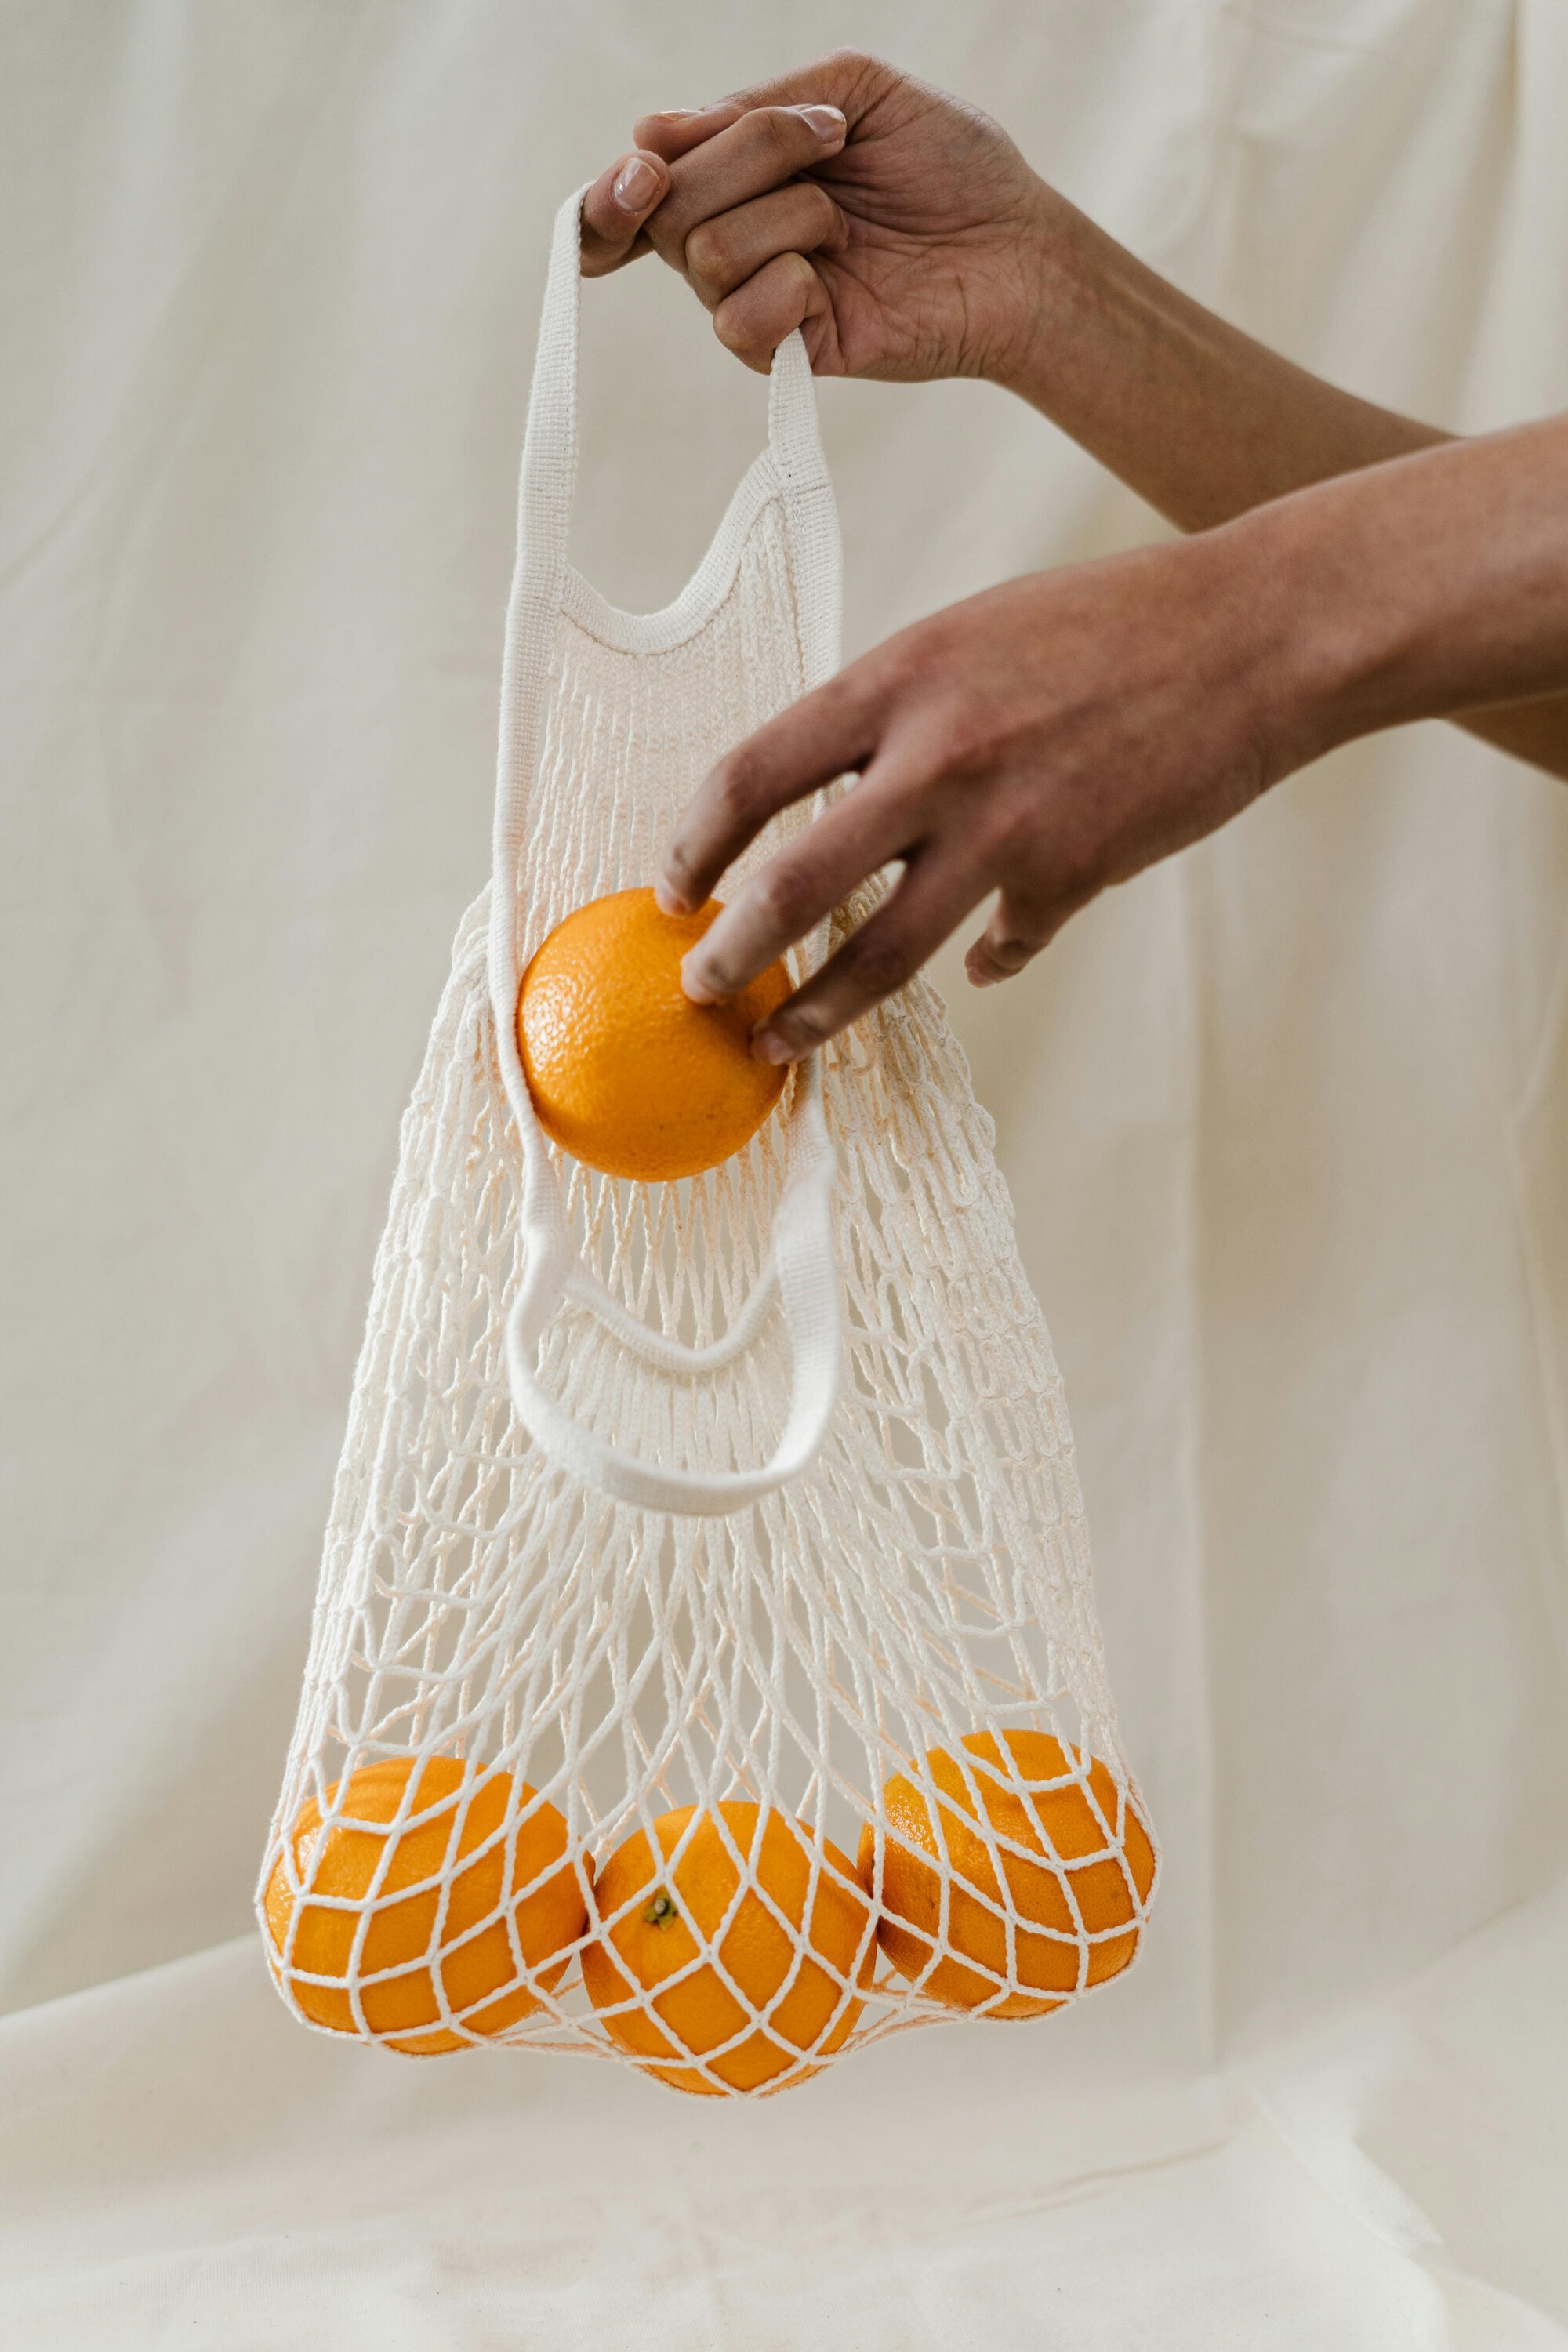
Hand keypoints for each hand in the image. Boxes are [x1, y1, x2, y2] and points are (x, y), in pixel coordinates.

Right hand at [578, 51, 1050, 381]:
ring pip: (705, 253)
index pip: (635, 188)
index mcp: (736, 174)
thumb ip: (753, 103)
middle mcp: (732, 240)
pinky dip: (789, 283)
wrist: (1016, 244)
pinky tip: (835, 277)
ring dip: (791, 214)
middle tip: (832, 148)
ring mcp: (758, 300)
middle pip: (667, 205)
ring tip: (848, 222)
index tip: (647, 165)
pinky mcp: (789, 354)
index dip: (614, 187)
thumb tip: (649, 132)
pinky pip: (738, 321)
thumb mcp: (852, 90)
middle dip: (750, 153)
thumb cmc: (949, 164)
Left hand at [655, 529, 1298, 1059]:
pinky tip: (984, 969)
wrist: (1256, 633)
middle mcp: (935, 757)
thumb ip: (892, 713)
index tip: (673, 890)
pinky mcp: (1071, 877)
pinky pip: (1000, 948)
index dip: (691, 845)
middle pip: (789, 887)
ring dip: (814, 1011)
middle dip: (726, 955)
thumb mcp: (970, 635)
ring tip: (777, 1039)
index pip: (748, 776)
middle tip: (698, 989)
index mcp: (897, 678)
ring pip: (877, 956)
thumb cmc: (1110, 622)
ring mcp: (1004, 828)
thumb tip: (829, 794)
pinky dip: (987, 964)